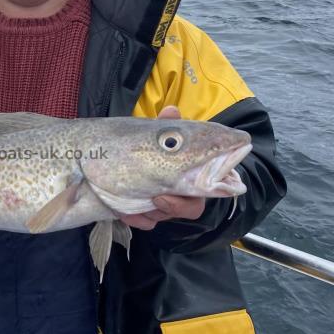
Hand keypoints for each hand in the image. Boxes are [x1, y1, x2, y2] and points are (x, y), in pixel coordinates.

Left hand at [118, 106, 205, 230]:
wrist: (122, 161)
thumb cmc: (151, 148)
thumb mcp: (158, 136)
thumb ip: (167, 127)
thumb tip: (171, 111)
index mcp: (194, 173)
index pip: (211, 187)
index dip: (204, 190)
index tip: (183, 187)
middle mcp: (184, 192)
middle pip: (189, 207)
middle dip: (174, 205)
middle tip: (158, 198)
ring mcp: (166, 205)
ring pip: (166, 216)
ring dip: (151, 211)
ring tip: (134, 203)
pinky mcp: (148, 213)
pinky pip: (147, 222)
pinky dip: (136, 218)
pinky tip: (124, 213)